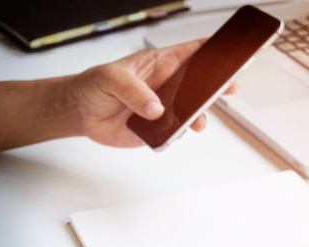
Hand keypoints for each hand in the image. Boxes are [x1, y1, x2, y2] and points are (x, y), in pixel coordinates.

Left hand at [66, 40, 236, 147]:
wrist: (80, 114)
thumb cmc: (93, 86)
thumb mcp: (110, 78)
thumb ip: (134, 91)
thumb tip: (155, 107)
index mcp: (161, 64)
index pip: (192, 52)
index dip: (212, 51)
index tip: (228, 53)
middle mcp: (168, 85)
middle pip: (201, 83)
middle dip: (217, 85)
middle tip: (228, 86)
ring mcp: (166, 107)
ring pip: (193, 111)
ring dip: (198, 116)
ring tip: (196, 120)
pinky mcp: (159, 128)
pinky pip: (176, 132)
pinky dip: (178, 133)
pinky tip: (172, 131)